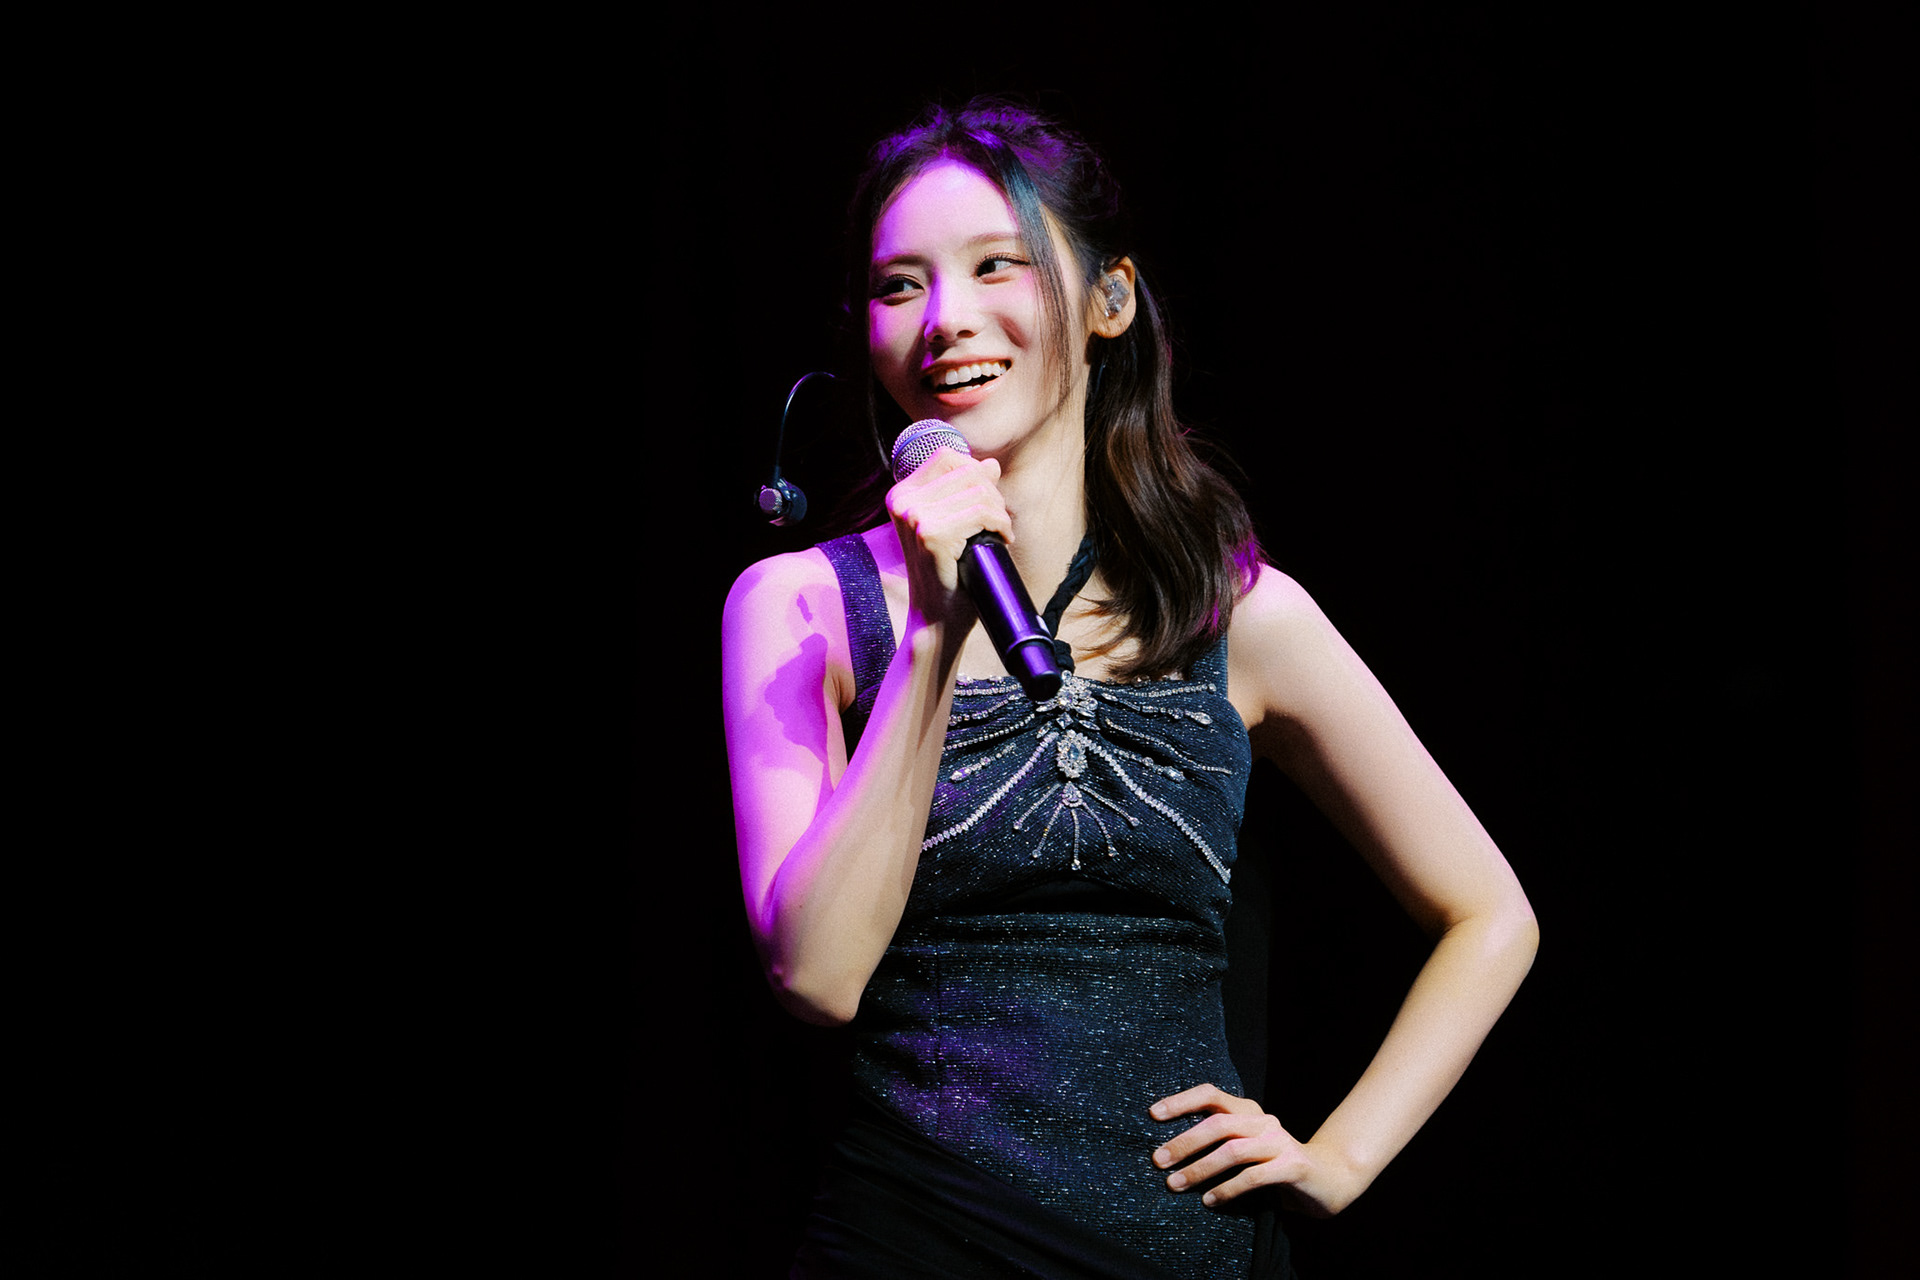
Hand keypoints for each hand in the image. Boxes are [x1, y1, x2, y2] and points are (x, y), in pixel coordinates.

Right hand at [885, 447, 1009, 624]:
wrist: (936, 619)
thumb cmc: (948, 573)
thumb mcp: (954, 525)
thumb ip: (966, 491)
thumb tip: (989, 464)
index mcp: (901, 495)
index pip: (947, 456)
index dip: (975, 474)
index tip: (984, 503)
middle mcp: (903, 501)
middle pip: (967, 470)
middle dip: (992, 495)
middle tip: (996, 524)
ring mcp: (915, 517)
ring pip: (980, 491)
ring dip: (1000, 512)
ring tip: (999, 533)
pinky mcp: (932, 536)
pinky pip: (982, 514)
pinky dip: (1001, 525)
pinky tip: (1002, 540)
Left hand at [1149, 1083, 1362, 1216]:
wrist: (1329, 1179)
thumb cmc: (1274, 1165)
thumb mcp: (1245, 1149)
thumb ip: (1219, 1144)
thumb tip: (1169, 1152)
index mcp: (1248, 1111)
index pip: (1211, 1095)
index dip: (1181, 1101)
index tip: (1153, 1114)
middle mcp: (1263, 1121)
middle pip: (1217, 1124)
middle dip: (1183, 1141)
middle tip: (1157, 1160)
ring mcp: (1279, 1142)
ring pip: (1233, 1150)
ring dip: (1200, 1169)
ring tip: (1175, 1185)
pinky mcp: (1292, 1166)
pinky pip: (1254, 1177)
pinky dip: (1228, 1189)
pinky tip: (1210, 1202)